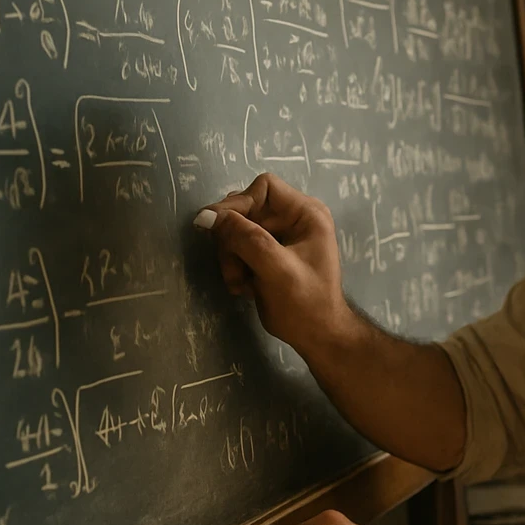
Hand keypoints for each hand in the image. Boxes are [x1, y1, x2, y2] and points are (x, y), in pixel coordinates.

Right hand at [198, 173, 352, 356]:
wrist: (316, 336)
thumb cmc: (305, 303)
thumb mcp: (276, 270)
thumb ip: (246, 239)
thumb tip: (208, 216)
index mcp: (306, 213)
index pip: (263, 188)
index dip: (238, 205)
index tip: (218, 228)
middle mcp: (293, 218)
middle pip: (245, 210)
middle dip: (232, 240)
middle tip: (234, 269)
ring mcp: (280, 235)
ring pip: (236, 231)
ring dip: (231, 258)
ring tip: (241, 284)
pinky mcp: (267, 253)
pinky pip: (238, 248)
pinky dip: (235, 267)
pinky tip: (245, 288)